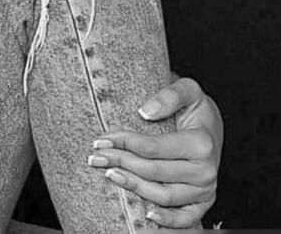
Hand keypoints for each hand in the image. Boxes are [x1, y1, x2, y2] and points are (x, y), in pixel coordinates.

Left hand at [88, 76, 222, 228]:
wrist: (213, 125)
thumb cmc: (196, 106)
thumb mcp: (188, 89)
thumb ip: (169, 95)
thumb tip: (145, 112)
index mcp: (200, 143)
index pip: (152, 148)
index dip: (124, 143)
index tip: (101, 138)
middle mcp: (206, 170)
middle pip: (153, 172)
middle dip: (120, 162)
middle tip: (95, 156)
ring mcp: (205, 189)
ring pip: (163, 196)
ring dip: (133, 187)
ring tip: (109, 174)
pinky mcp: (204, 203)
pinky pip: (186, 219)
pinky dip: (168, 221)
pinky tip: (146, 214)